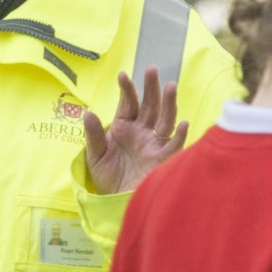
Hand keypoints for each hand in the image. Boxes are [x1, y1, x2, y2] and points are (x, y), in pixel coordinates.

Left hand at [78, 67, 184, 193]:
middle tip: (151, 69)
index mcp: (124, 127)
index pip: (128, 103)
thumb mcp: (95, 156)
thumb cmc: (107, 178)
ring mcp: (153, 143)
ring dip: (169, 103)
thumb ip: (93, 135)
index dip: (126, 89)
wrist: (117, 202)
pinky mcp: (161, 159)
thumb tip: (88, 113)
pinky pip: (173, 145)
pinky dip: (179, 135)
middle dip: (151, 87)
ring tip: (171, 86)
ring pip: (164, 119)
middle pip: (149, 105)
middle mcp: (141, 131)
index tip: (122, 76)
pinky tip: (182, 124)